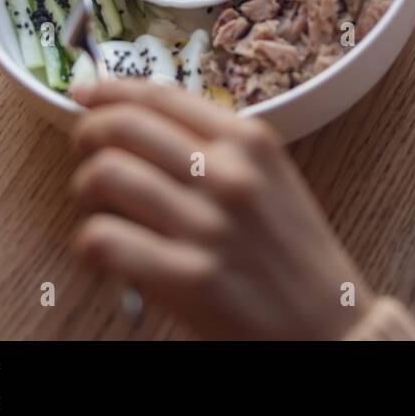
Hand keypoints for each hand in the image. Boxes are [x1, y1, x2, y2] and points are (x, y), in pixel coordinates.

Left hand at [69, 79, 369, 339]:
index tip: (87, 93)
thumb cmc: (294, 255)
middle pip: (123, 127)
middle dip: (88, 136)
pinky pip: (103, 239)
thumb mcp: (272, 180)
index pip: (161, 95)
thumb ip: (220, 149)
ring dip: (87, 191)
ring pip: (105, 175)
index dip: (111, 90)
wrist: (328, 326)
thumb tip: (144, 125)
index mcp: (253, 142)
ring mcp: (208, 225)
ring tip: (102, 208)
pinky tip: (108, 250)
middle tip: (87, 154)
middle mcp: (230, 174)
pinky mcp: (189, 278)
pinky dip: (93, 243)